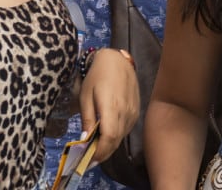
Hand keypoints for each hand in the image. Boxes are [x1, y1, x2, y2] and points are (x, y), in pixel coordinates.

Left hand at [79, 48, 139, 163]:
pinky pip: (126, 129)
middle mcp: (126, 111)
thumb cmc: (97, 76)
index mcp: (112, 107)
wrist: (117, 61)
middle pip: (116, 140)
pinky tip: (106, 136)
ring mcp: (133, 111)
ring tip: (95, 149)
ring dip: (109, 146)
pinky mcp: (136, 110)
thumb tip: (85, 139)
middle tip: (89, 160)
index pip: (110, 137)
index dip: (100, 151)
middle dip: (103, 153)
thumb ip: (87, 118)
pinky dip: (116, 136)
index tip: (88, 160)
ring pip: (122, 136)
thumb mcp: (85, 96)